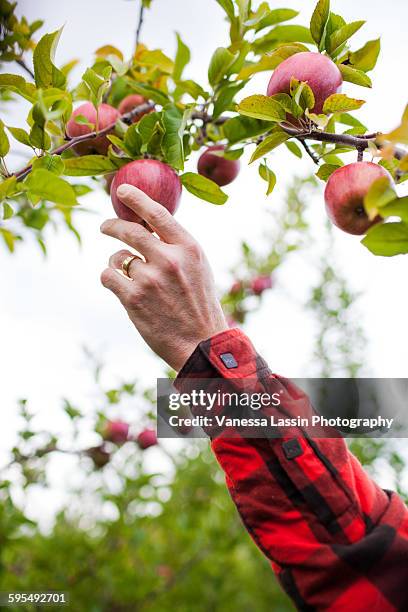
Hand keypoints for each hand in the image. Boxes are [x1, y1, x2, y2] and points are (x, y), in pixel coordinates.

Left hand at [100, 184, 227, 371]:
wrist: (200, 343)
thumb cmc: (199, 305)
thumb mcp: (198, 268)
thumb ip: (176, 246)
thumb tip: (146, 225)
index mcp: (189, 248)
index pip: (158, 214)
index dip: (137, 199)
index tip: (123, 191)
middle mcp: (169, 259)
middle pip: (128, 230)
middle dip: (112, 225)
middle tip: (105, 226)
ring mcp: (149, 279)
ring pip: (117, 257)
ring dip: (118, 264)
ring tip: (131, 279)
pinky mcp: (132, 298)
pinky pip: (108, 276)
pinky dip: (110, 279)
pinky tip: (121, 287)